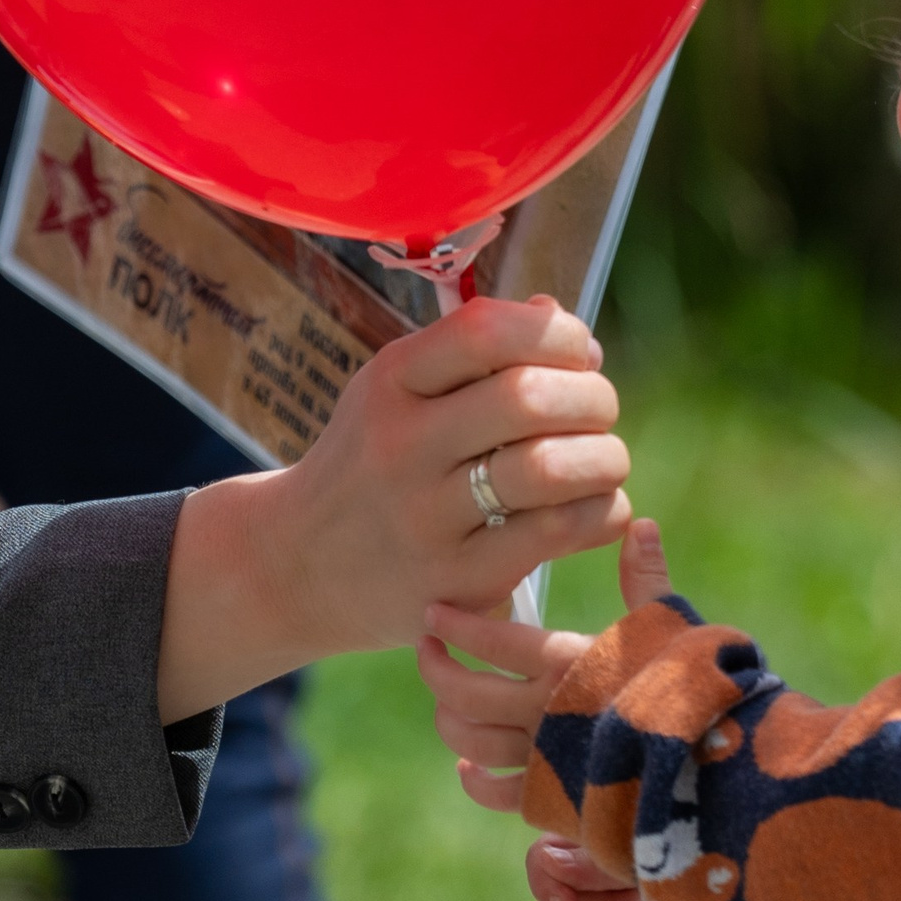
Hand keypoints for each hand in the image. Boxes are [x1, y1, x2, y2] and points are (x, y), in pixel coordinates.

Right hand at [153, 296, 630, 718]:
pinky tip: (594, 505)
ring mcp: (425, 518)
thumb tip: (560, 319)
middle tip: (599, 410)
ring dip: (604, 457)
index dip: (558, 334)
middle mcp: (401, 446)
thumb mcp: (395, 392)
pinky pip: (556, 534)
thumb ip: (472, 352)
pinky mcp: (455, 581)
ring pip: (550, 469)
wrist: (295, 565)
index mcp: (390, 381)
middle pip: (528, 398)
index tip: (580, 353)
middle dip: (593, 397)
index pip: (487, 330)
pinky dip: (600, 511)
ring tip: (603, 459)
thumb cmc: (370, 464)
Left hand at [419, 514, 673, 811]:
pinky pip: (500, 794)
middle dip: (437, 669)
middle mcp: (547, 711)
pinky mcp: (557, 799)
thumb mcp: (674, 628)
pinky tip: (469, 765)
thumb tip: (640, 523)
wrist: (718, 769)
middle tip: (425, 648)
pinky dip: (477, 781)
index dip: (457, 625)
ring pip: (474, 742)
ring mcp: (547, 760)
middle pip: (468, 693)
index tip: (433, 612)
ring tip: (445, 701)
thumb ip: (647, 578)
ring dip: (450, 721)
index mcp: (569, 662)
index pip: (494, 640)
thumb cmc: (698, 689)